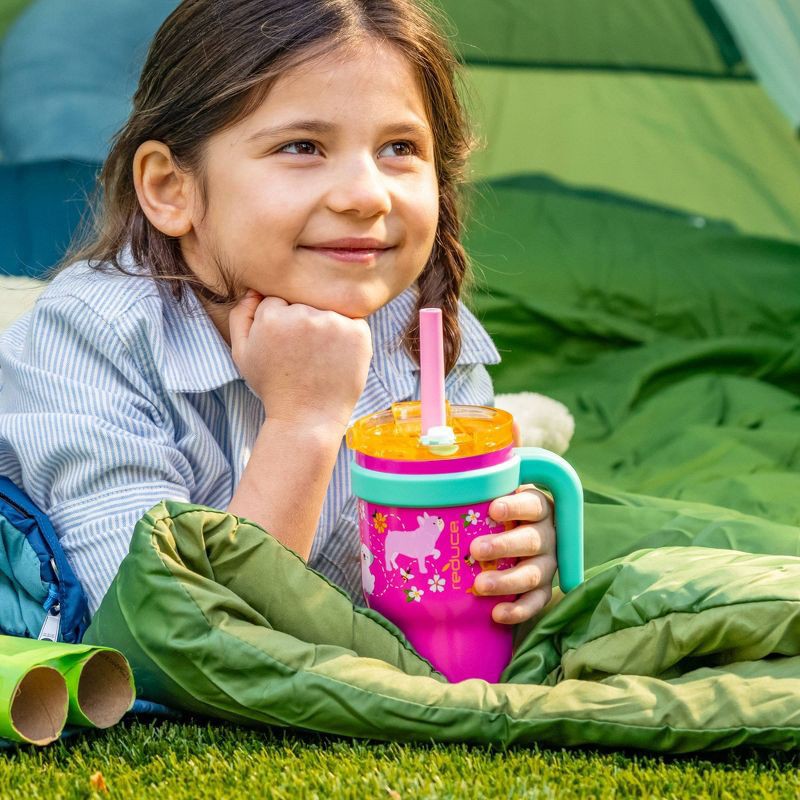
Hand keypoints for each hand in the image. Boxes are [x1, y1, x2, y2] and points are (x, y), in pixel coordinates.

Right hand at [228, 290, 372, 429]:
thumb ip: (241, 315)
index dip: (281, 324)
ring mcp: (333, 323)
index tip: (284, 347)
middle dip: (303, 323)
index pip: (279, 300)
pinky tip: (336, 359)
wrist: (307, 419)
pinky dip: (347, 337)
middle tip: (302, 354)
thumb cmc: (273, 386)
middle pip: (304, 302)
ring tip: (319, 359)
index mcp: (272, 316)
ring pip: (328, 310)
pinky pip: (353, 322)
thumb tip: (256, 289)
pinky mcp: (358, 333)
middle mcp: (303, 315)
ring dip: (326, 327)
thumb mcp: (242, 353)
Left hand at [469, 485, 556, 624]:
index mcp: (538, 509)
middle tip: (475, 549)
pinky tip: (496, 613)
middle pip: (532, 541)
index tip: (493, 510)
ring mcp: (548, 564)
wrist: (518, 535)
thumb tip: (440, 490)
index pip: (532, 505)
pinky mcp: (544, 588)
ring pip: (532, 574)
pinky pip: (535, 602)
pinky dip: (518, 610)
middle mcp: (548, 536)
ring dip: (506, 581)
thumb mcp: (496, 497)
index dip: (515, 507)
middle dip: (504, 546)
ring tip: (479, 584)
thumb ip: (480, 495)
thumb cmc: (498, 513)